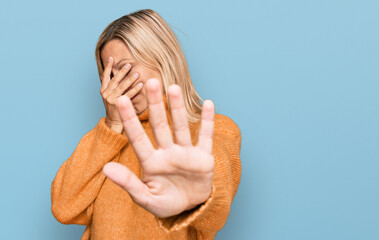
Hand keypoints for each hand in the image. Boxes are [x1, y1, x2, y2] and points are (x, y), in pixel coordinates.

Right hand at [100, 57, 142, 132]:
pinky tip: (140, 85)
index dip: (108, 67)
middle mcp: (106, 94)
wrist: (114, 122)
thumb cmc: (114, 107)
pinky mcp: (118, 106)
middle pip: (114, 80)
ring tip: (137, 73)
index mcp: (103, 91)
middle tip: (129, 64)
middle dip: (121, 72)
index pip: (105, 76)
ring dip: (129, 79)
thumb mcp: (109, 96)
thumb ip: (111, 85)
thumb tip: (110, 73)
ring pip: (121, 87)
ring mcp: (111, 100)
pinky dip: (135, 89)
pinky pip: (128, 95)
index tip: (111, 58)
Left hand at [102, 78, 214, 217]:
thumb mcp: (145, 198)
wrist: (190, 209)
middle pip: (159, 125)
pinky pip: (206, 137)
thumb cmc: (165, 203)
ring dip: (177, 108)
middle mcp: (167, 152)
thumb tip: (105, 168)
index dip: (130, 119)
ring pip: (180, 126)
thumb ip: (128, 183)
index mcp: (151, 162)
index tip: (121, 99)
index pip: (138, 138)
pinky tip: (208, 103)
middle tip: (151, 82)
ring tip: (173, 88)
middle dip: (155, 104)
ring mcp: (186, 153)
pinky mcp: (203, 157)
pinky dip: (208, 121)